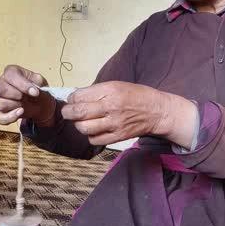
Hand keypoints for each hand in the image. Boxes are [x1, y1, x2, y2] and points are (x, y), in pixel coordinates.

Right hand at [0, 65, 55, 125]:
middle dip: (15, 94)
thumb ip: (37, 81)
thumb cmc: (37, 89)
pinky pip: (1, 118)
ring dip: (16, 105)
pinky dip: (12, 117)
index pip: (10, 75)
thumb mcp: (40, 81)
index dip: (23, 84)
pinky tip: (21, 112)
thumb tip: (32, 90)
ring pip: (0, 104)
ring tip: (24, 104)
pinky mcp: (1, 113)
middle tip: (25, 97)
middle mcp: (1, 84)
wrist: (41, 104)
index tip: (35, 92)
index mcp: (10, 73)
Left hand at [61, 81, 196, 147]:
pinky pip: (94, 140)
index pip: (80, 96)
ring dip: (78, 125)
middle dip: (68, 113)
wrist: (157, 111)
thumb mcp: (117, 85)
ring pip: (84, 128)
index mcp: (110, 90)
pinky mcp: (117, 137)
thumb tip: (76, 97)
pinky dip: (90, 136)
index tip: (72, 100)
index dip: (72, 99)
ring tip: (82, 121)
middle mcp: (111, 107)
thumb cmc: (136, 95)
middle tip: (67, 112)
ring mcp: (114, 124)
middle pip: (79, 112)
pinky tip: (93, 131)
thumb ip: (97, 91)